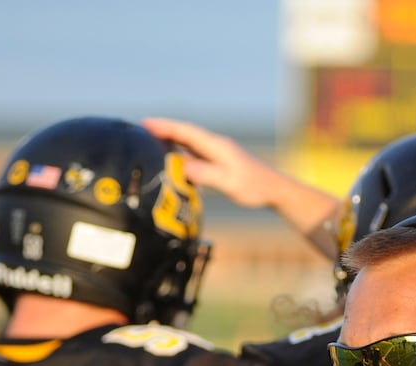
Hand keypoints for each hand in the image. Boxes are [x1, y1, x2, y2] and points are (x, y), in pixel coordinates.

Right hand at [143, 117, 284, 207]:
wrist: (275, 190)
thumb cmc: (255, 187)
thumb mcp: (230, 183)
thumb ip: (207, 174)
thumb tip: (183, 168)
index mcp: (217, 146)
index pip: (186, 132)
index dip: (166, 127)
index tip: (146, 124)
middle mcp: (215, 146)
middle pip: (185, 134)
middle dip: (163, 131)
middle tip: (140, 130)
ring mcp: (217, 154)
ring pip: (189, 144)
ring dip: (170, 141)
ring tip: (149, 143)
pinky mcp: (218, 163)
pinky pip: (194, 155)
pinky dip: (180, 154)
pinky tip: (172, 160)